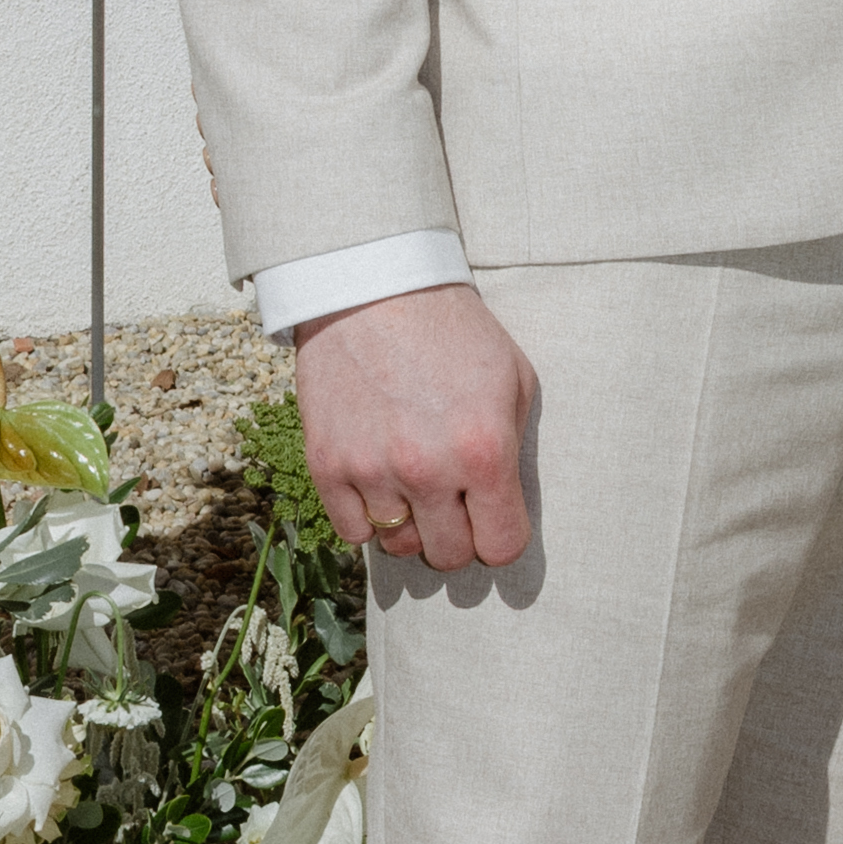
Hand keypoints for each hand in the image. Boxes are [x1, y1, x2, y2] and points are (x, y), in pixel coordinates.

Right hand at [294, 283, 538, 572]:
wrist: (373, 288)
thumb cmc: (453, 331)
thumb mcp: (513, 378)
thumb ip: (515, 447)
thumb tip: (505, 504)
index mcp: (485, 450)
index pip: (502, 547)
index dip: (501, 537)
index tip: (493, 519)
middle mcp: (428, 471)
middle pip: (450, 556)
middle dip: (458, 534)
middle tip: (454, 501)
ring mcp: (372, 471)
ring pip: (400, 546)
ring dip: (412, 522)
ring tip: (414, 482)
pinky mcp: (327, 465)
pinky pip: (352, 533)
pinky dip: (367, 518)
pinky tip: (378, 484)